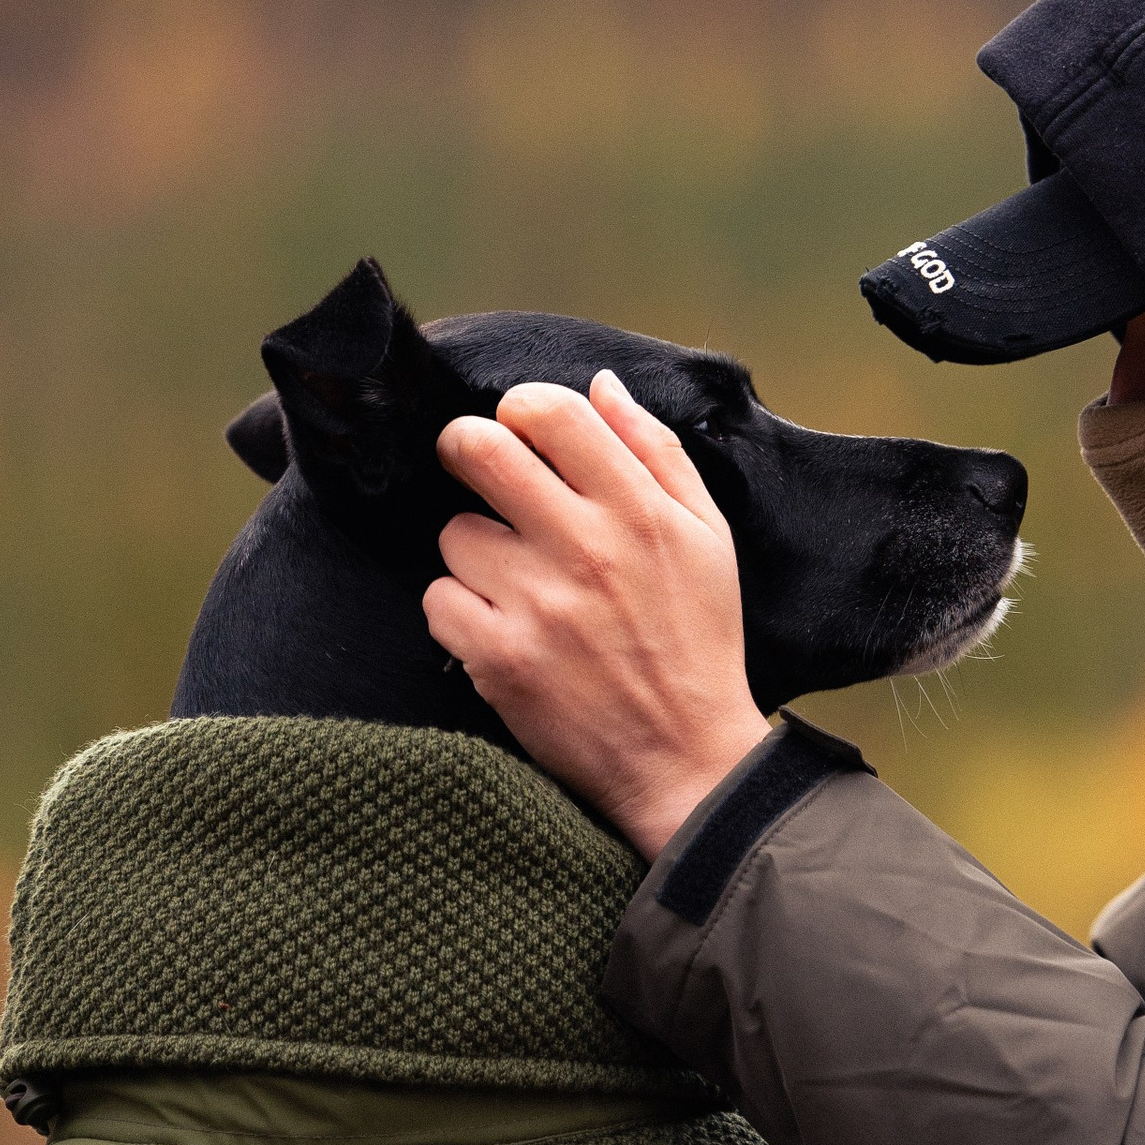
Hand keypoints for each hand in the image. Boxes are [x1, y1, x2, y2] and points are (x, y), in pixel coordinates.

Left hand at [423, 377, 771, 857]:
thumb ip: (655, 452)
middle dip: (465, 450)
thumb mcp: (706, 536)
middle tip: (477, 473)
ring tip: (518, 584)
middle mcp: (585, 547)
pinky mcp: (498, 659)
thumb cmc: (697, 641)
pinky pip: (438, 600)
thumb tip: (600, 385)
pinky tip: (503, 629)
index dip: (520, 408)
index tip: (521, 432)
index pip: (549, 410)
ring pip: (454, 534)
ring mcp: (537, 605)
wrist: (685, 759)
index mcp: (639, 509)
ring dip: (476, 553)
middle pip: (477, 449)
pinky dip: (461, 613)